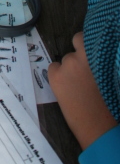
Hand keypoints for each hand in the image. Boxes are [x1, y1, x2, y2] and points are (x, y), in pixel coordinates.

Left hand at [48, 32, 117, 149]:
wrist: (99, 127)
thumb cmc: (111, 104)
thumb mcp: (109, 74)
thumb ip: (100, 61)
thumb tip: (94, 55)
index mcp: (99, 54)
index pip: (87, 36)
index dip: (87, 44)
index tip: (89, 53)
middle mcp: (83, 54)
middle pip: (76, 42)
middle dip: (78, 52)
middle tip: (82, 68)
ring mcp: (68, 64)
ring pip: (65, 59)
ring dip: (69, 67)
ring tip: (77, 85)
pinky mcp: (56, 75)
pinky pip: (53, 68)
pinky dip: (57, 75)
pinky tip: (66, 88)